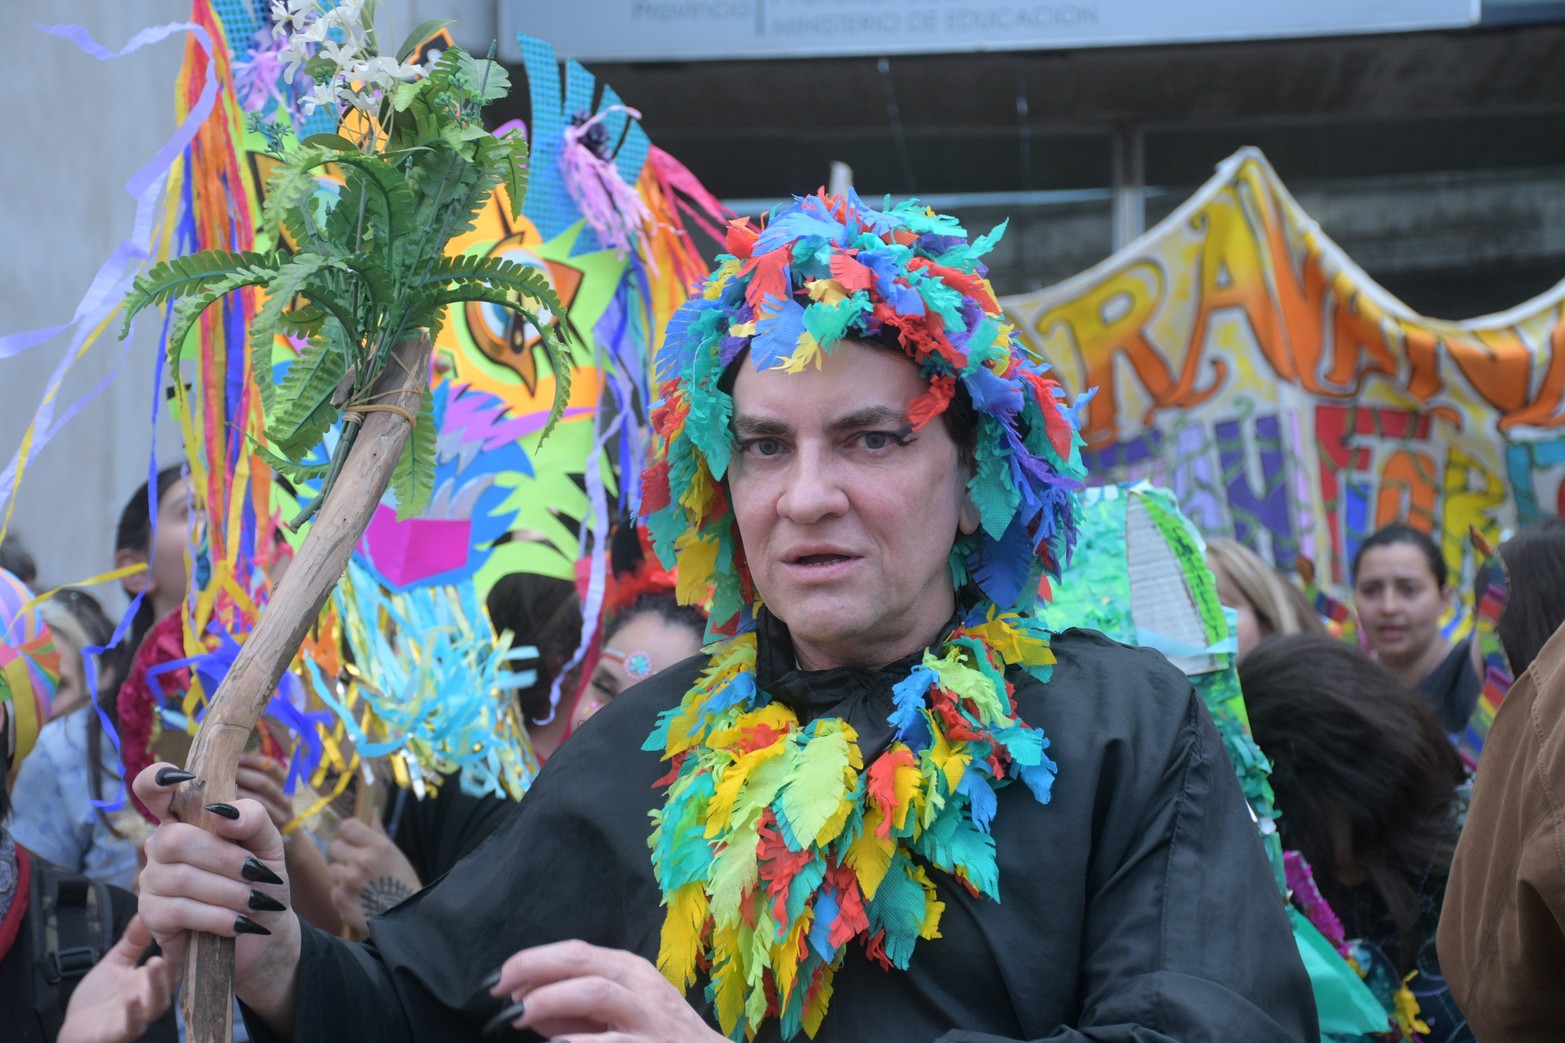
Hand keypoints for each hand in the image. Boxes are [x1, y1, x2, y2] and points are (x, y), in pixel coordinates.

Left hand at [56, 915, 172, 1042]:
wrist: (76, 1031)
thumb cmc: (99, 998)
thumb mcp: (116, 963)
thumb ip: (133, 941)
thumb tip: (146, 910)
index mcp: (152, 980)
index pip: (174, 961)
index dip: (181, 945)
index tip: (185, 924)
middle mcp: (150, 998)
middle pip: (170, 982)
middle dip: (172, 963)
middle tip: (170, 941)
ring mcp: (139, 1017)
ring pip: (157, 1003)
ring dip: (158, 985)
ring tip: (155, 964)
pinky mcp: (120, 1033)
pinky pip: (133, 1025)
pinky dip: (135, 1013)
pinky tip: (133, 999)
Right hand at [131, 762, 301, 1022]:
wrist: (265, 930)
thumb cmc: (262, 880)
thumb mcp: (269, 845)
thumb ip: (253, 819)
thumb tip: (221, 811)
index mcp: (187, 819)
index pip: (152, 788)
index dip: (156, 779)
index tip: (180, 778)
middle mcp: (162, 845)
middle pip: (176, 839)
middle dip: (226, 859)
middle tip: (257, 875)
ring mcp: (152, 880)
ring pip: (182, 878)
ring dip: (230, 892)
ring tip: (254, 902)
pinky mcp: (152, 915)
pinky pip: (180, 910)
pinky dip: (219, 916)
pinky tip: (239, 923)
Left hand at [328, 816, 419, 934]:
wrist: (404, 919)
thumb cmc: (402, 884)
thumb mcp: (395, 854)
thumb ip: (378, 832)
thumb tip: (369, 811)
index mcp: (377, 846)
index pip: (347, 826)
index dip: (349, 833)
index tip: (352, 839)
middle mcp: (360, 861)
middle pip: (334, 846)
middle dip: (343, 854)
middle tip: (355, 863)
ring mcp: (348, 881)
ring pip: (331, 868)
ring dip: (341, 874)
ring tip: (358, 883)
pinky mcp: (340, 900)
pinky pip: (333, 888)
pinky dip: (342, 891)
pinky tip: (356, 896)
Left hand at [481, 940, 725, 1041]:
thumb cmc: (659, 1036)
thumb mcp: (618, 1013)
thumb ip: (573, 1008)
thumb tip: (523, 1002)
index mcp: (629, 970)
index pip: (574, 952)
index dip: (530, 961)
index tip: (496, 981)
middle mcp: (640, 986)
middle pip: (581, 961)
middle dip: (532, 970)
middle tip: (497, 993)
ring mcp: (649, 1019)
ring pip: (596, 993)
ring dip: (550, 1000)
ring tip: (519, 1016)